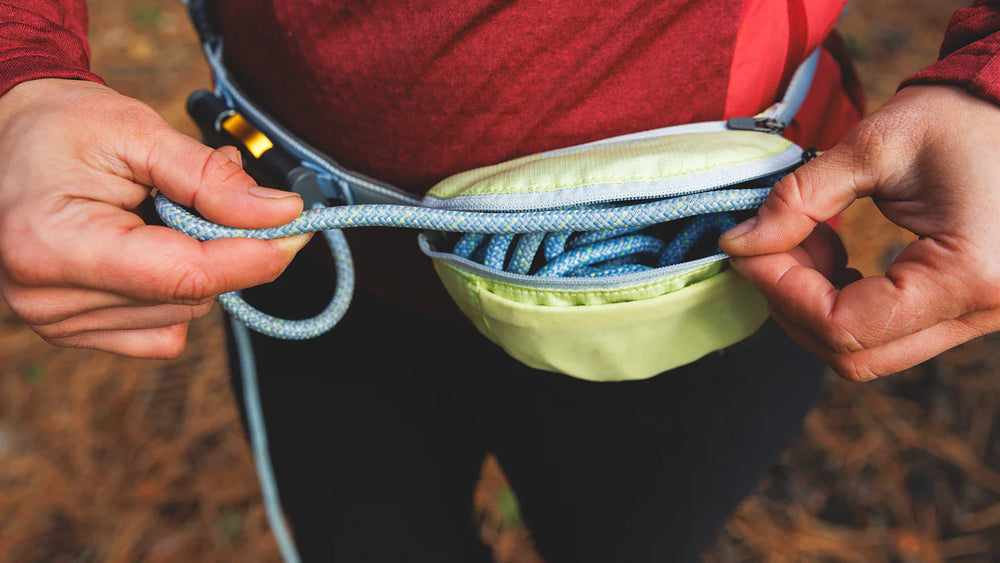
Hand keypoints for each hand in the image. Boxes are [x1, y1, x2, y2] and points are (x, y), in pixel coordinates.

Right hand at [0, 79, 309, 357]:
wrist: (11, 140)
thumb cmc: (64, 129)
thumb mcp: (137, 132)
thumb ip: (211, 178)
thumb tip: (282, 213)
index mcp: (55, 244)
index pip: (183, 275)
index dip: (252, 256)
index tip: (296, 230)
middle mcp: (47, 297)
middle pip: (188, 297)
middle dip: (226, 250)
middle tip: (224, 194)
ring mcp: (56, 323)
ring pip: (181, 318)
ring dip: (198, 268)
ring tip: (169, 212)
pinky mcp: (72, 332)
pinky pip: (160, 334)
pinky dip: (175, 295)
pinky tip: (152, 251)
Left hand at [719, 85, 999, 380]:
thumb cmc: (958, 117)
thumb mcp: (872, 147)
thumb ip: (799, 200)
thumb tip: (737, 243)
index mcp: (966, 274)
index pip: (845, 326)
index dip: (781, 290)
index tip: (748, 249)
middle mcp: (980, 312)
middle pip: (852, 354)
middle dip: (791, 303)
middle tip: (767, 246)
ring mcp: (976, 319)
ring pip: (865, 352)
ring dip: (813, 306)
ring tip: (806, 241)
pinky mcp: (961, 311)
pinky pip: (885, 334)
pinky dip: (841, 305)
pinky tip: (833, 255)